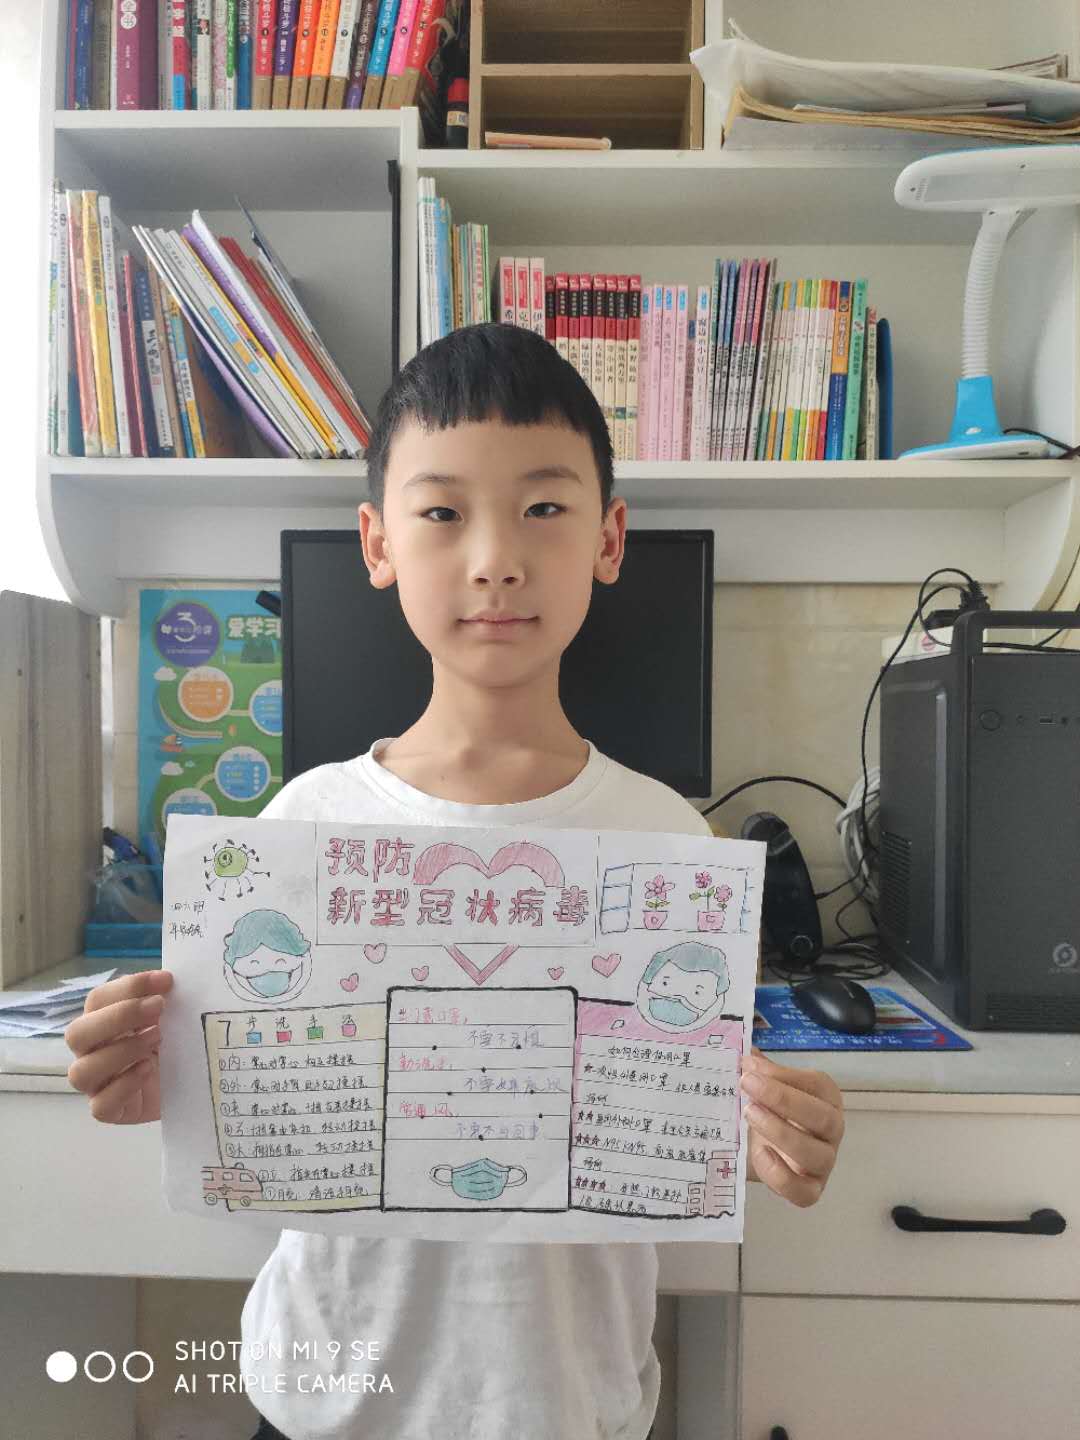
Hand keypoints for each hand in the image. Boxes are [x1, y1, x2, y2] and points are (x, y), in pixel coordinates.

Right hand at [64, 969, 173, 1122]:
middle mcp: (91, 1052)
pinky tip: (148, 1070)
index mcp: (101, 1022)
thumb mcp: (171, 1018)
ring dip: (120, 1051)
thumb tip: (169, 979)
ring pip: (81, 1072)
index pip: (98, 1000)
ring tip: (157, 1038)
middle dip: (119, 1016)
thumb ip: (165, 999)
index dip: (129, 987)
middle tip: (158, 1008)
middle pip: (77, 1033)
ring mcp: (96, 1084)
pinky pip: (100, 1106)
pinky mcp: (110, 1111)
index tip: (166, 980)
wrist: (191, 1084)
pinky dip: (123, 1086)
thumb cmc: (174, 1044)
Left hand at [739, 1046, 843, 1207]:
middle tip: (746, 1084)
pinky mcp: (810, 1190)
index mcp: (825, 1098)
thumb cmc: (768, 1110)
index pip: (816, 1085)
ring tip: (748, 1113)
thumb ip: (758, 1070)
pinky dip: (781, 1176)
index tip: (749, 1066)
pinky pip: (804, 1193)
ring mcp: (824, 1162)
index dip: (783, 1076)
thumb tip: (743, 1051)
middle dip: (784, 1100)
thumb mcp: (764, 1087)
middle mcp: (832, 1130)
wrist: (761, 1149)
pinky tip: (759, 1154)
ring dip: (781, 1133)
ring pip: (817, 1155)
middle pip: (824, 1118)